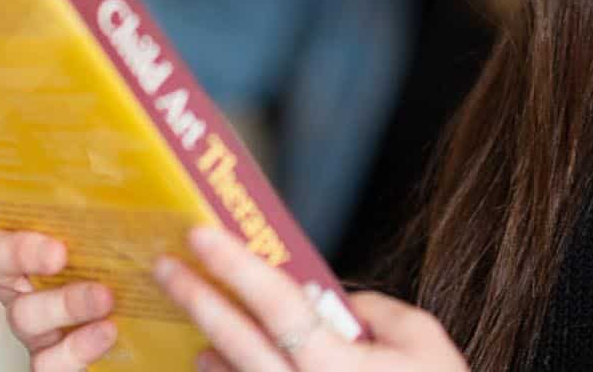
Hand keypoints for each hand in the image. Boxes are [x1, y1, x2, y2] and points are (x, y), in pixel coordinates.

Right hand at [0, 164, 118, 369]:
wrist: (149, 342)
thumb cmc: (127, 281)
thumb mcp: (118, 237)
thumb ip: (108, 208)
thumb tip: (122, 160)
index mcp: (29, 245)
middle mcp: (20, 282)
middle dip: (20, 252)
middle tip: (58, 252)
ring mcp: (32, 323)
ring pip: (23, 313)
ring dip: (64, 303)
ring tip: (104, 296)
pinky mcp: (49, 361)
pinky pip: (48, 361)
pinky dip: (77, 347)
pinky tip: (105, 331)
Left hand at [153, 225, 468, 371]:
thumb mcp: (426, 343)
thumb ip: (380, 311)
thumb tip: (334, 299)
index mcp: (339, 366)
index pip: (276, 303)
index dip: (235, 265)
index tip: (200, 234)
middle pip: (237, 341)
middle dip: (198, 298)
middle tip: (165, 267)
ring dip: (207, 341)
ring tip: (185, 308)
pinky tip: (210, 360)